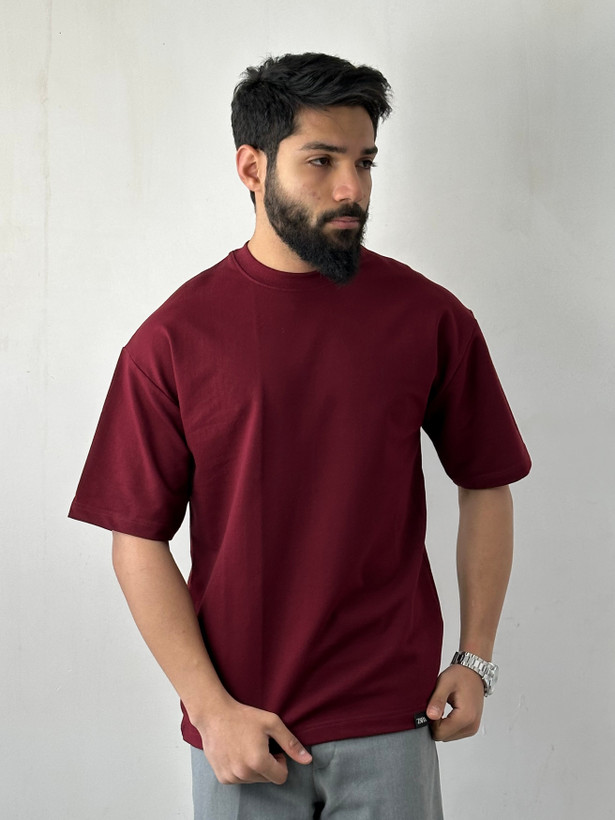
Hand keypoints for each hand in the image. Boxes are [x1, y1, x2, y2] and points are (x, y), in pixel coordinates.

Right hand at [196, 696, 311, 784]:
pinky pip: (240, 779)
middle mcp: (244, 774)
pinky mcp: (222, 777)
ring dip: (254, 767)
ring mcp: (231, 777)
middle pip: (268, 778)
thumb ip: (291, 743)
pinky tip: (235, 752)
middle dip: (267, 764)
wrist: (214, 715)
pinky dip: (241, 769)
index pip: (281, 777)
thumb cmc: (244, 716)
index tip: (272, 748)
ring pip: (254, 780)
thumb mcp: (271, 723)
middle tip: (258, 745)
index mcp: (258, 761)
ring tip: (245, 747)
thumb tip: (308, 760)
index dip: (280, 762)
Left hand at [426, 664, 484, 741]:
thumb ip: (437, 700)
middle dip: (435, 723)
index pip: (440, 733)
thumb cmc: (461, 675)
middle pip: (443, 736)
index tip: (432, 707)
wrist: (474, 672)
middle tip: (437, 705)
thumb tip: (430, 716)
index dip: (431, 721)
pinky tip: (448, 711)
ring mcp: (472, 728)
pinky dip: (447, 724)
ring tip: (443, 707)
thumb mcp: (445, 683)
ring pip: (447, 736)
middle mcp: (471, 726)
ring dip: (441, 724)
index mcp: (465, 717)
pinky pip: (453, 732)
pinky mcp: (471, 727)